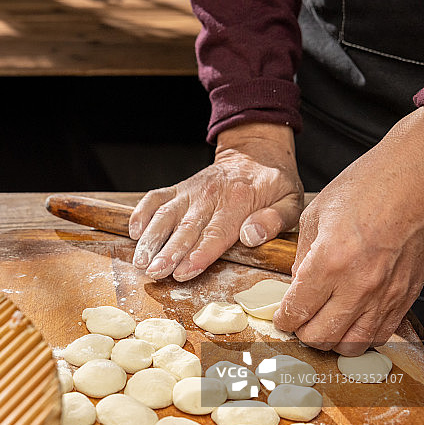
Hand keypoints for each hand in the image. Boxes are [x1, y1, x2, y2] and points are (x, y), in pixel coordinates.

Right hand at [129, 123, 303, 280]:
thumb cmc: (273, 183)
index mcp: (240, 201)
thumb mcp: (290, 200)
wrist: (255, 151)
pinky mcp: (177, 189)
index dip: (199, 254)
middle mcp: (210, 195)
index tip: (183, 272)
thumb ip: (275, 220)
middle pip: (185, 228)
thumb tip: (251, 236)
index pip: (216, 232)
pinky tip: (133, 232)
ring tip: (140, 261)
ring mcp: (190, 192)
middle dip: (168, 252)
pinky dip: (141, 213)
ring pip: (165, 215)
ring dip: (150, 239)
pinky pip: (154, 199)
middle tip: (154, 273)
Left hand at [274, 107, 423, 355]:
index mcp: (330, 261)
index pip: (297, 311)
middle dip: (303, 333)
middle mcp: (359, 284)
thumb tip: (296, 284)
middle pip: (321, 336)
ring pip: (352, 343)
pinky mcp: (406, 296)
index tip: (281, 318)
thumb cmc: (367, 187)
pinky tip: (351, 321)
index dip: (283, 320)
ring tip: (323, 325)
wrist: (415, 179)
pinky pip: (380, 333)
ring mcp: (386, 294)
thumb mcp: (315, 215)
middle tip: (298, 322)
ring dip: (332, 340)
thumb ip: (301, 255)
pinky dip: (361, 335)